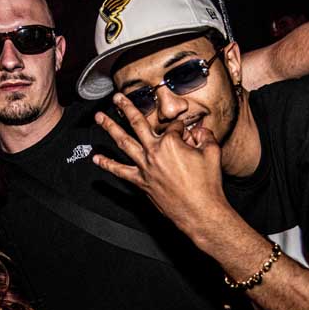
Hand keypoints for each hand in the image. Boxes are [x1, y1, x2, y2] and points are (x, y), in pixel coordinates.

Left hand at [91, 94, 228, 233]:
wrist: (200, 212)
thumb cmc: (207, 185)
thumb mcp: (212, 154)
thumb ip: (206, 137)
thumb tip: (201, 131)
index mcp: (171, 142)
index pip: (173, 127)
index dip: (181, 129)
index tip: (187, 135)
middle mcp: (154, 152)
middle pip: (138, 123)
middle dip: (126, 107)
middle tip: (117, 97)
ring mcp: (145, 167)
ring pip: (123, 142)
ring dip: (110, 128)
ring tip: (99, 117)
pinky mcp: (141, 182)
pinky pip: (120, 172)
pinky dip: (107, 165)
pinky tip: (96, 158)